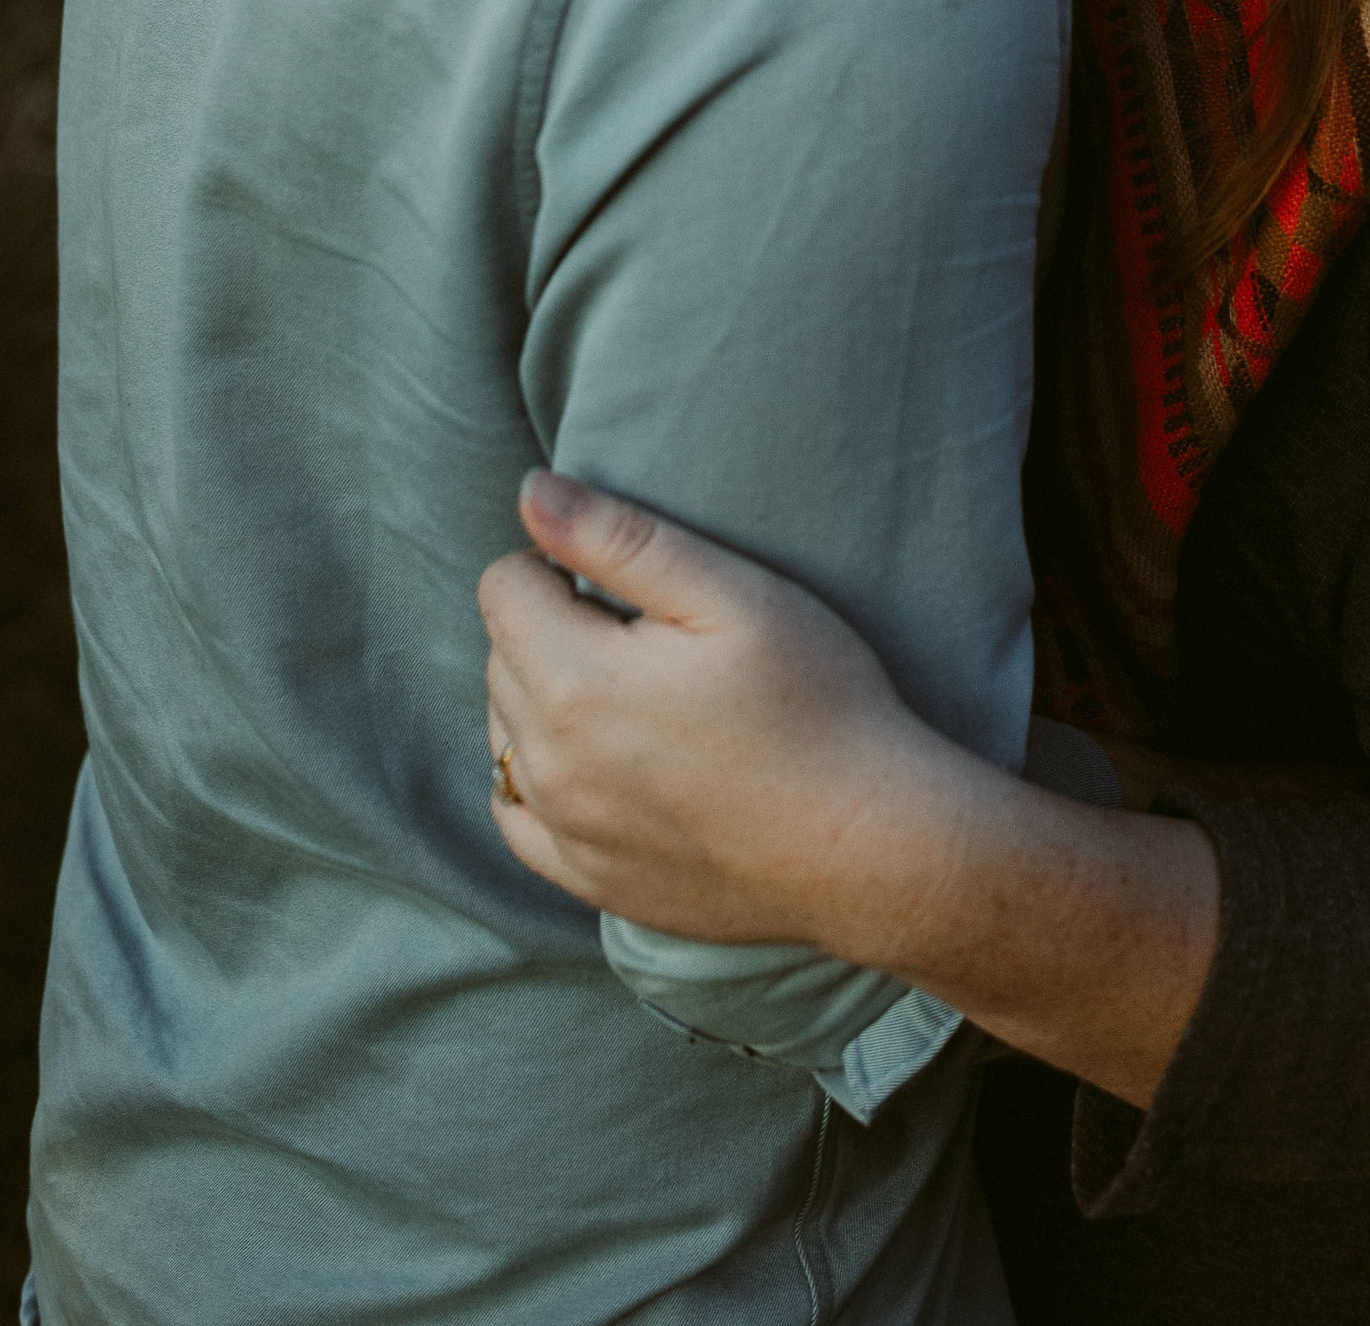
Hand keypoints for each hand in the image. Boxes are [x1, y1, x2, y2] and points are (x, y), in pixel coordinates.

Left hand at [482, 467, 1223, 1107]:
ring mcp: (564, 832)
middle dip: (553, 626)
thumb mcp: (731, 594)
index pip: (503, 586)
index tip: (630, 582)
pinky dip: (539, 776)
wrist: (868, 844)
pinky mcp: (587, 880)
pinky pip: (516, 815)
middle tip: (650, 634)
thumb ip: (619, 538)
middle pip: (502, 656)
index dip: (561, 561)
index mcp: (574, 681)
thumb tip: (531, 490)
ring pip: (504, 731)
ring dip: (545, 697)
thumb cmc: (815, 702)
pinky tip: (600, 760)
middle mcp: (548, 764)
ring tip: (640, 693)